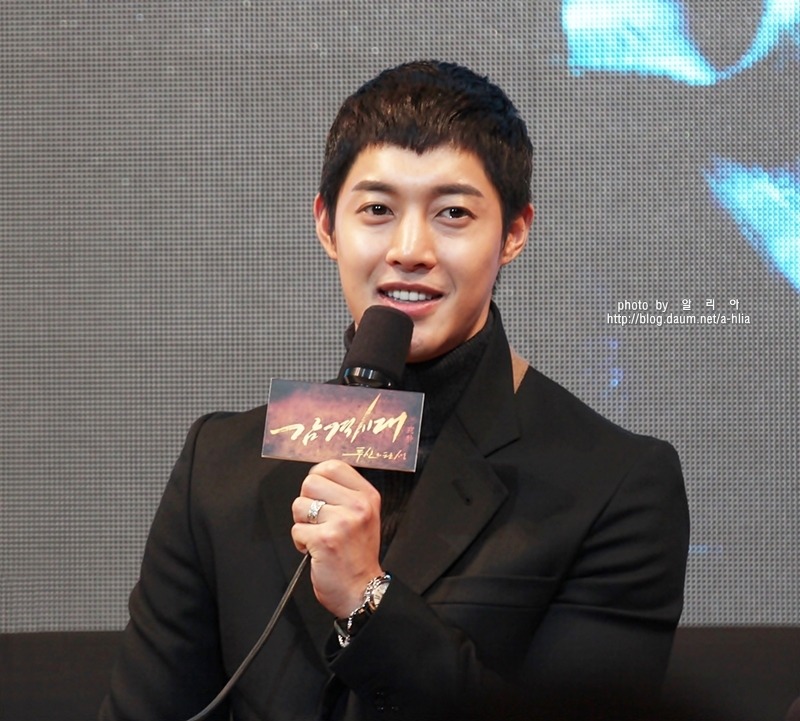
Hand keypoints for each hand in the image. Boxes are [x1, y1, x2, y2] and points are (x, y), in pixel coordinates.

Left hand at [291, 459, 383, 617]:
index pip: (332, 466)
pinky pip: (296, 530)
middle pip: (310, 482)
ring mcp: (342, 522)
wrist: (362, 590)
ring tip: (319, 536)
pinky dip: (301, 543)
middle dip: (307, 502)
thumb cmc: (357, 555)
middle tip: (319, 521)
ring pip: (299, 505)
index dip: (317, 478)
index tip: (318, 493)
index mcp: (367, 496)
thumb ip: (345, 493)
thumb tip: (317, 474)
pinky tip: (317, 550)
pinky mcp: (325, 540)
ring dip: (302, 524)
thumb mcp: (363, 516)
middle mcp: (358, 506)